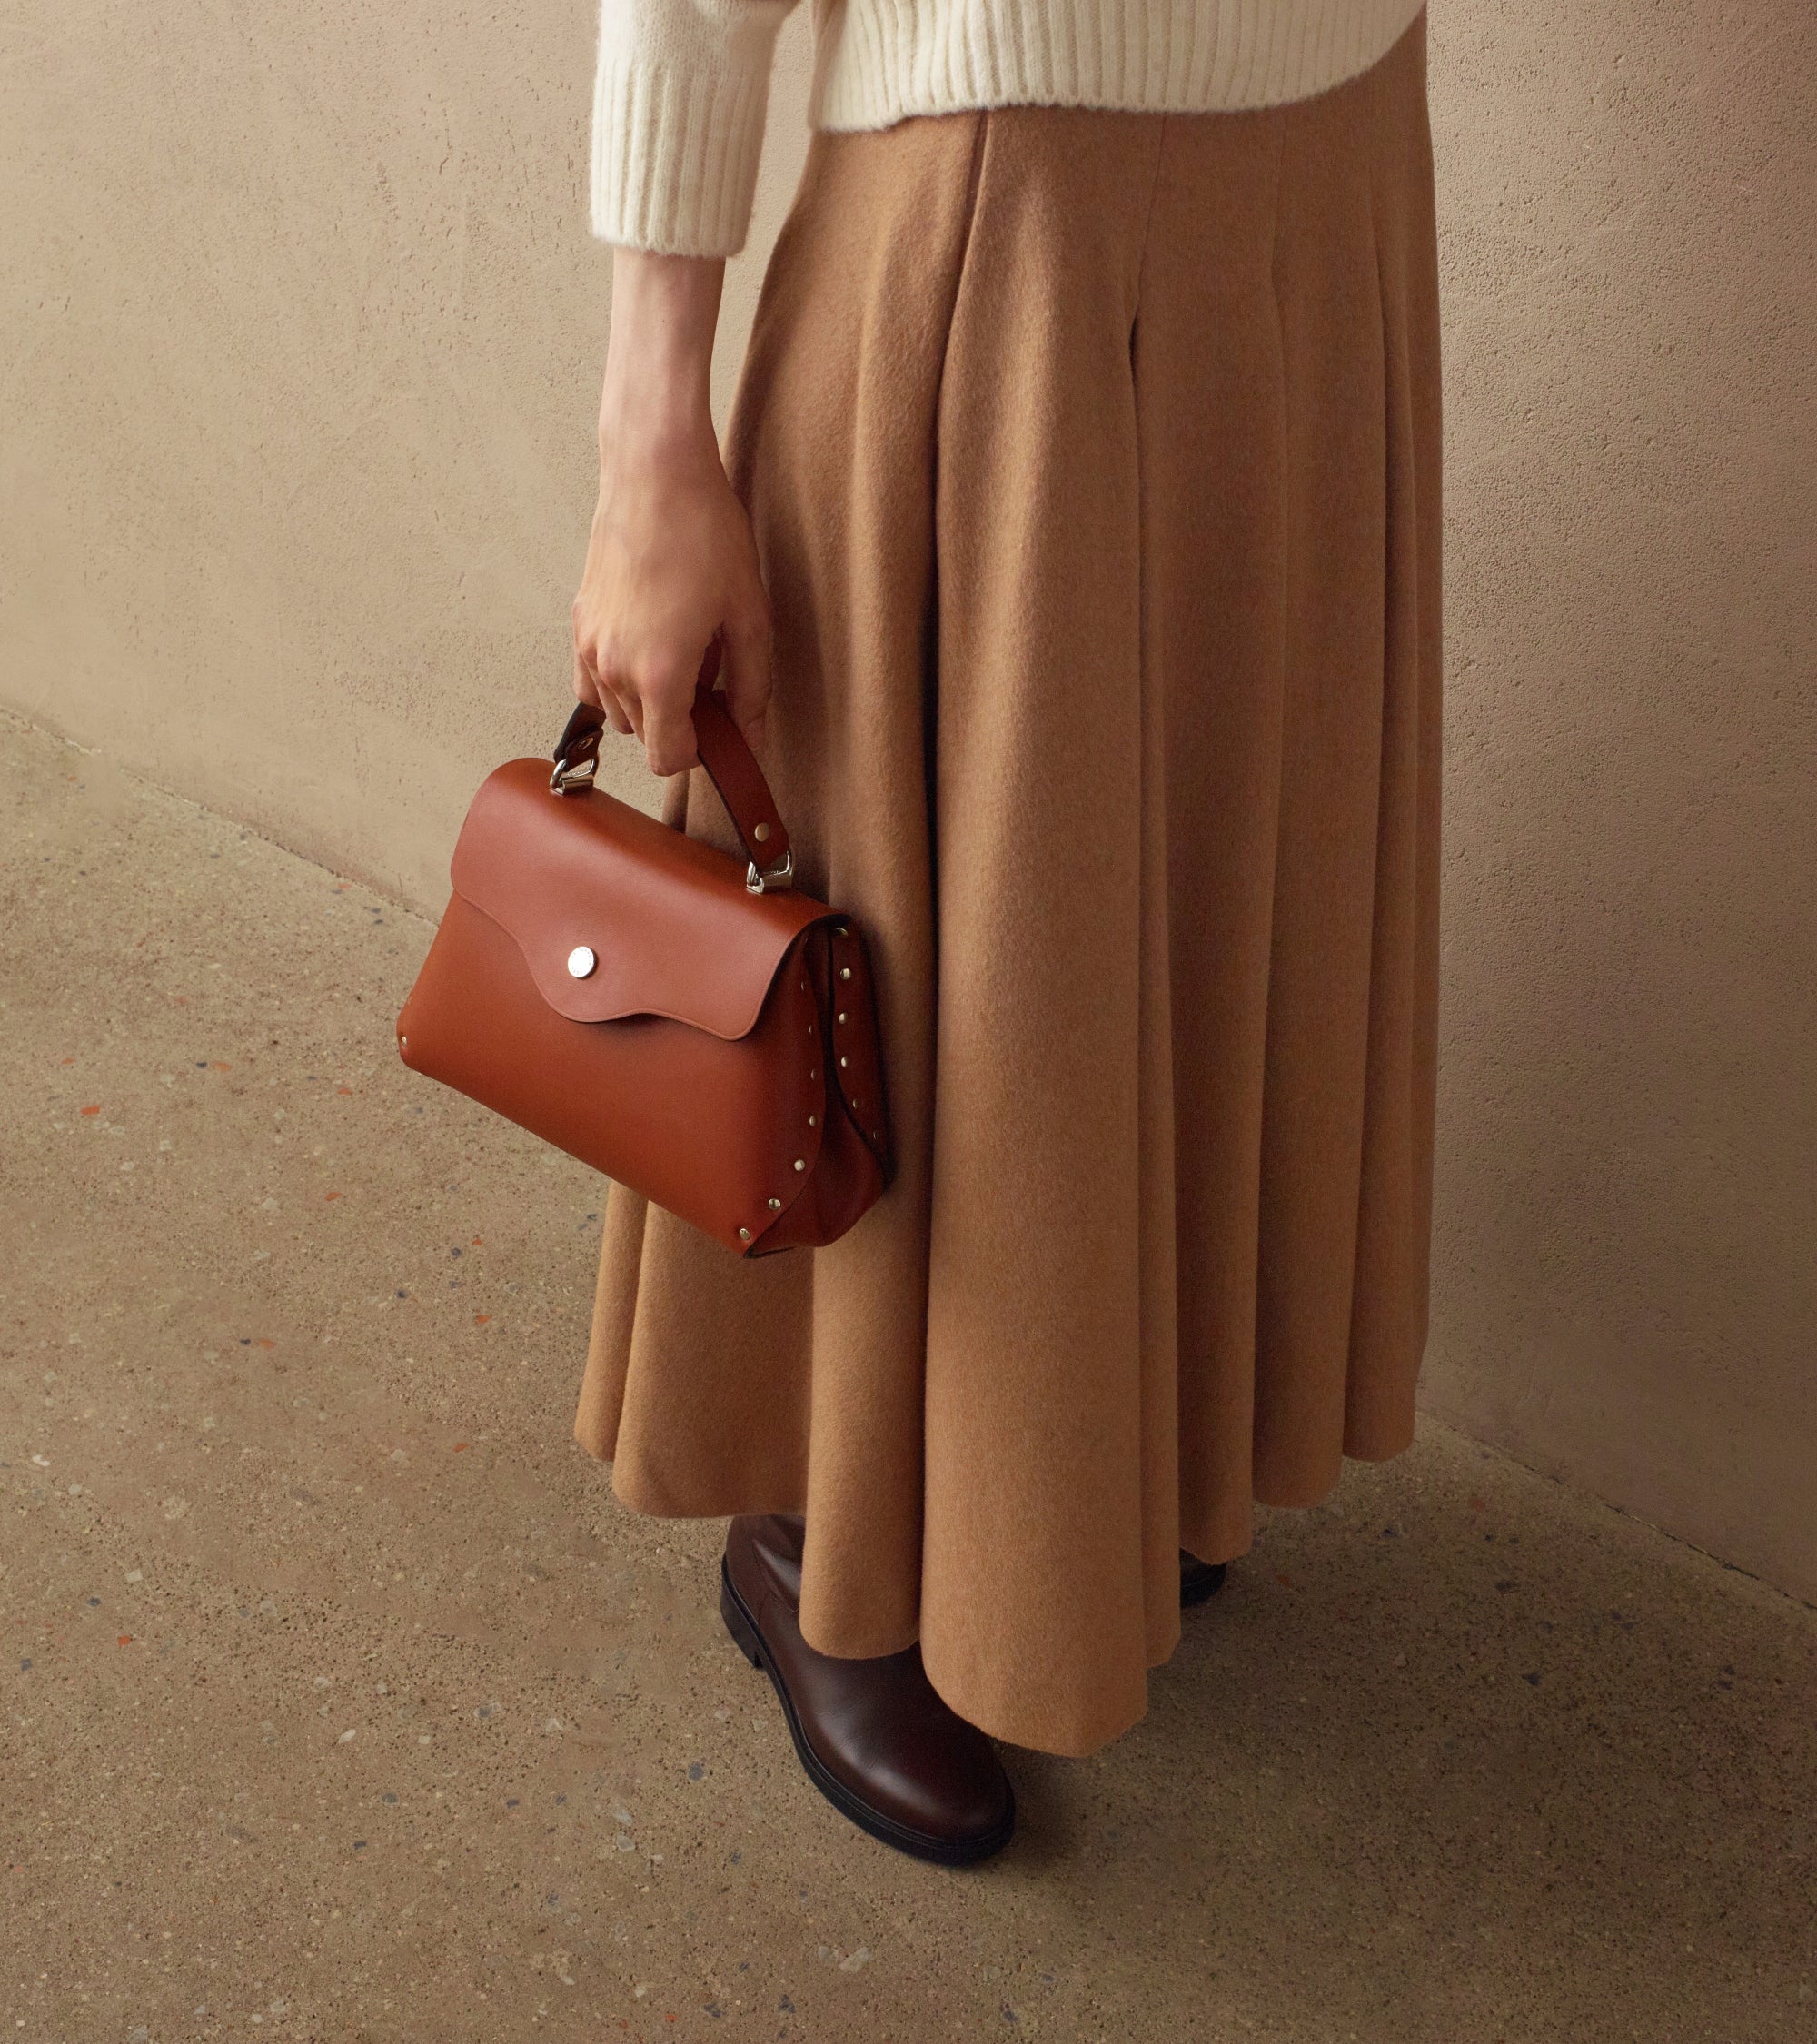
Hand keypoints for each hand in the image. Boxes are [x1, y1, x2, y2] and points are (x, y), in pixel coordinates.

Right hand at [571, 250, 771, 776]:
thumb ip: (751, 686)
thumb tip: (751, 736)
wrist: (655, 473)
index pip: (668, 759)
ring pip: (618, 711)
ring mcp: (589, 646)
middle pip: (645, 736)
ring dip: (649, 700)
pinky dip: (619, 679)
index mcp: (659, 675)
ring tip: (682, 649)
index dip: (700, 752)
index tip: (721, 726)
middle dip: (680, 720)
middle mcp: (614, 668)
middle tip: (712, 673)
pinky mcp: (578, 622)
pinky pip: (593, 680)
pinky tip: (650, 642)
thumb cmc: (706, 535)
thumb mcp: (749, 616)